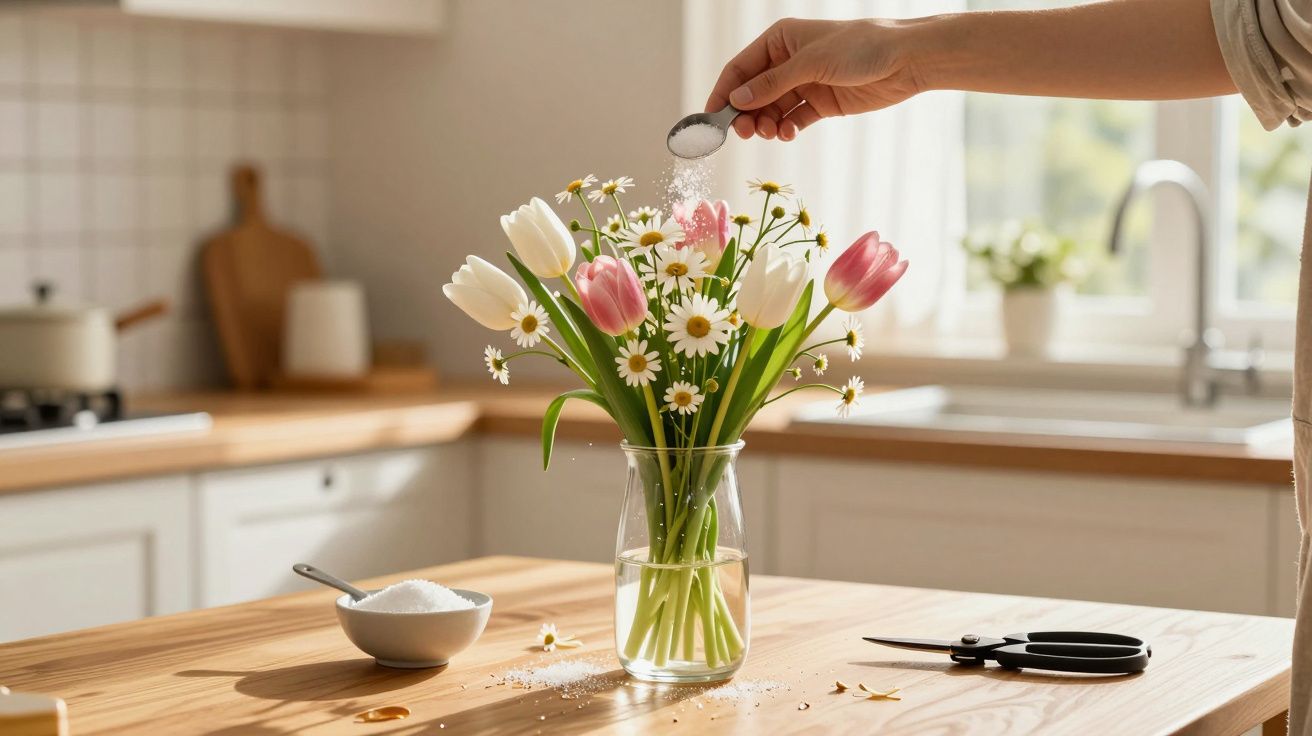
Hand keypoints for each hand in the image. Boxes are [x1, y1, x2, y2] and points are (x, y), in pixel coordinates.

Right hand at [705, 18, 926, 140]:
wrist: (905, 61)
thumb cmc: (860, 48)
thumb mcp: (810, 63)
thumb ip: (772, 84)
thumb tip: (736, 101)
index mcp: (780, 40)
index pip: (740, 68)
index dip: (723, 92)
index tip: (711, 118)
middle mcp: (788, 61)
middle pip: (753, 93)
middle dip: (745, 114)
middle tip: (743, 132)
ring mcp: (804, 84)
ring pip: (771, 110)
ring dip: (765, 124)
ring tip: (770, 133)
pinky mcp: (821, 104)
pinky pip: (793, 120)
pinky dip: (785, 129)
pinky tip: (786, 134)